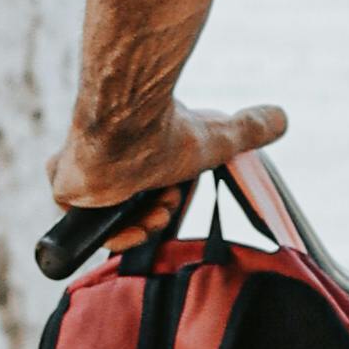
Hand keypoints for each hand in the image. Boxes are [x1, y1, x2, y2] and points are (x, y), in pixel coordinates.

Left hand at [47, 94, 286, 210]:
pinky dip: (110, 232)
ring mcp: (81, 174)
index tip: (176, 199)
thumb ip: (250, 129)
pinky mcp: (65, 186)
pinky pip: (81, 226)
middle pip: (128, 208)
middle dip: (154, 216)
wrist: (130, 123)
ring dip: (138, 225)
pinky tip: (128, 226)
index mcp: (132, 150)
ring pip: (109, 219)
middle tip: (167, 205)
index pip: (144, 189)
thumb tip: (283, 116)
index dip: (163, 203)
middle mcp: (104, 162)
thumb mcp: (220, 137)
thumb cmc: (169, 128)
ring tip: (154, 211)